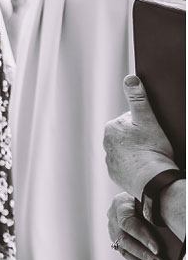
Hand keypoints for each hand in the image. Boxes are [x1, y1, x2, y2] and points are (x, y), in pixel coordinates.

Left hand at [104, 74, 176, 195]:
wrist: (153, 181)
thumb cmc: (152, 149)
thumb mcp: (147, 119)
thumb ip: (138, 98)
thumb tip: (130, 78)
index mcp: (111, 127)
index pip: (129, 120)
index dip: (145, 125)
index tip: (153, 133)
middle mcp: (106, 143)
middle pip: (127, 135)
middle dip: (139, 138)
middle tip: (153, 146)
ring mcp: (110, 160)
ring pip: (126, 151)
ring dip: (137, 152)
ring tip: (150, 158)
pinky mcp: (115, 174)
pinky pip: (126, 166)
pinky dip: (134, 166)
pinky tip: (145, 168)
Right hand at [108, 191, 167, 259]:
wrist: (143, 199)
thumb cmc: (151, 199)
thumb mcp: (152, 201)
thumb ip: (156, 212)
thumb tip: (173, 226)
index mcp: (121, 203)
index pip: (127, 222)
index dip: (142, 237)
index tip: (157, 249)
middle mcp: (113, 216)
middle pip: (125, 239)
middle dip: (145, 254)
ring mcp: (113, 229)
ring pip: (125, 249)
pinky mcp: (117, 240)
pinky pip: (128, 255)